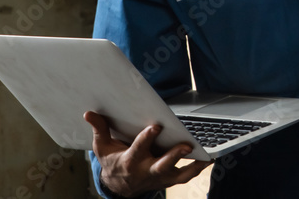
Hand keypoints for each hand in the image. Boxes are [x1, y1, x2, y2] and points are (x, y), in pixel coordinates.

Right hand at [85, 111, 210, 197]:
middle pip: (161, 166)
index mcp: (129, 161)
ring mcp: (159, 177)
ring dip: (191, 166)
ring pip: (177, 175)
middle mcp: (146, 171)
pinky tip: (209, 158)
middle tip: (186, 145)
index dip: (147, 138)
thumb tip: (89, 113)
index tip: (156, 126)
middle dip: (173, 156)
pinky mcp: (168, 180)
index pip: (138, 150)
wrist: (119, 186)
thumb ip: (100, 129)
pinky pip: (185, 177)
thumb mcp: (103, 147)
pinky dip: (197, 169)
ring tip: (205, 155)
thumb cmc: (113, 161)